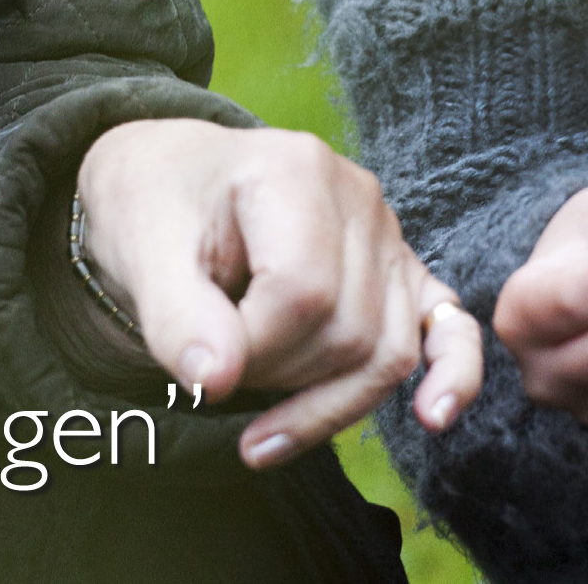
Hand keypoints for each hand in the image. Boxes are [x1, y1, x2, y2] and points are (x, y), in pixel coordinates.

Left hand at [75, 119, 483, 467]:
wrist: (172, 182)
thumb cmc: (154, 206)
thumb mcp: (139, 248)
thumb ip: (174, 315)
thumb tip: (216, 382)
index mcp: (295, 169)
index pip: (301, 291)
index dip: (248, 349)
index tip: (196, 362)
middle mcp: (359, 197)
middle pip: (347, 329)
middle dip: (276, 376)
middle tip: (215, 370)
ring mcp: (387, 235)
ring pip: (387, 351)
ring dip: (323, 402)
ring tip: (259, 418)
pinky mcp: (401, 272)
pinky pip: (446, 329)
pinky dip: (448, 375)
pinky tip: (432, 416)